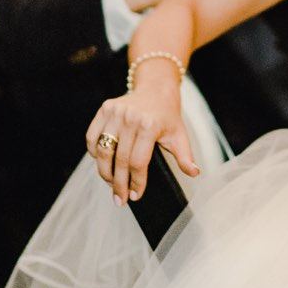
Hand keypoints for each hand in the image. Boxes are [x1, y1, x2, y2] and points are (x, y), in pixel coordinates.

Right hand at [86, 71, 198, 204]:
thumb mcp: (179, 135)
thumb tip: (195, 173)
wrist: (156, 88)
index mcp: (150, 125)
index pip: (138, 162)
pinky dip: (94, 154)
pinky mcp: (105, 109)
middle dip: (119, 184)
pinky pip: (92, 138)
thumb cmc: (168, 116)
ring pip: (102, 151)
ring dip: (104, 172)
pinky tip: (103, 164)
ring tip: (111, 185)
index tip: (135, 197)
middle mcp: (130, 118)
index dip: (136, 182)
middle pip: (119, 160)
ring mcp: (115, 112)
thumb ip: (185, 156)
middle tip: (119, 200)